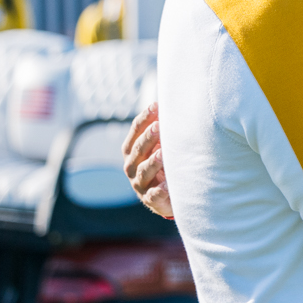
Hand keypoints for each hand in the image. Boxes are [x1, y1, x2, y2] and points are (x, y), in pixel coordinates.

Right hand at [124, 102, 170, 218]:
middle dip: (148, 137)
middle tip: (159, 126)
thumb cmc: (162, 164)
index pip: (135, 132)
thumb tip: (170, 102)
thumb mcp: (159, 145)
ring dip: (153, 162)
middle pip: (138, 149)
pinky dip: (160, 190)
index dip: (144, 118)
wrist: (165, 197)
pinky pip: (154, 195)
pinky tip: (167, 186)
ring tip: (163, 155)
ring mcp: (139, 184)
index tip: (156, 106)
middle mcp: (132, 166)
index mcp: (132, 150)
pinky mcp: (150, 200)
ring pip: (143, 171)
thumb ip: (160, 129)